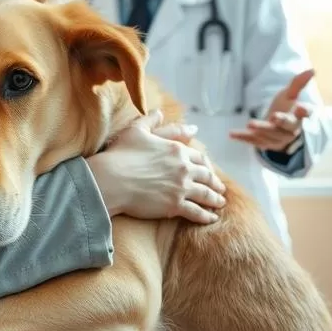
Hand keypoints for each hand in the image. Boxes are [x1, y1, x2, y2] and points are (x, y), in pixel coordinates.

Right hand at [87, 110, 226, 223]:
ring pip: (205, 195)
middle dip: (215, 183)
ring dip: (215, 200)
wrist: (111, 179)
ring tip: (220, 203)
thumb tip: (160, 112)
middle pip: (207, 176)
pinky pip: (197, 212)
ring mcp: (181, 187)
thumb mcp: (135, 130)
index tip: (209, 170)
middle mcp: (183, 168)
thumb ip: (150, 120)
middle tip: (220, 189)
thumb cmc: (120, 153)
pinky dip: (206, 216)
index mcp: (176, 149)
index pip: (199, 157)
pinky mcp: (175, 206)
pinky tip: (211, 218)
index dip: (207, 165)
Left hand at [230, 69, 314, 151]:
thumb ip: (297, 84)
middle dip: (281, 121)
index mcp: (298, 117)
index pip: (305, 114)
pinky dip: (243, 138)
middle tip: (273, 116)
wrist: (278, 129)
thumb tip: (312, 70)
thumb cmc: (285, 109)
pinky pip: (253, 141)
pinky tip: (232, 134)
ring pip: (270, 136)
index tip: (300, 107)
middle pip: (286, 127)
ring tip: (250, 124)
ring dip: (260, 130)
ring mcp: (277, 140)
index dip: (304, 111)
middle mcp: (290, 130)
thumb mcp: (289, 95)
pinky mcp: (264, 144)